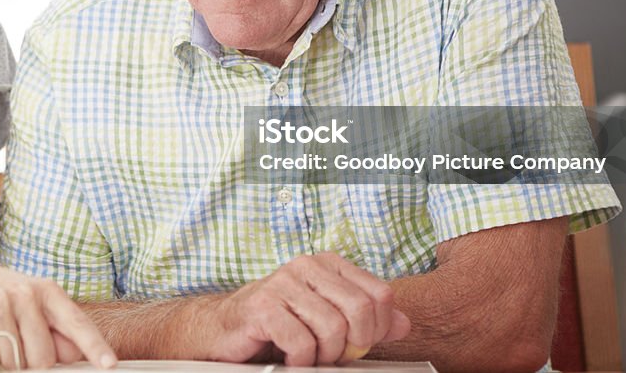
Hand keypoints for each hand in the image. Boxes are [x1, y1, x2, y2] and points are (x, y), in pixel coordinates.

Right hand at [0, 261, 115, 368]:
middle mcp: (25, 292)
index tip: (109, 364)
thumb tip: (73, 354)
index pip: (77, 322)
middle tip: (15, 347)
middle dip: (31, 365)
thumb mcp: (27, 305)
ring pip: (15, 361)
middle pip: (43, 357)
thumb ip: (52, 328)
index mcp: (46, 290)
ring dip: (4, 363)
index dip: (95, 347)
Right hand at [206, 253, 409, 365]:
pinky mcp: (262, 306)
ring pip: (333, 329)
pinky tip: (287, 356)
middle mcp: (305, 265)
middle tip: (332, 356)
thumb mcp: (327, 320)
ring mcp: (282, 282)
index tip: (357, 344)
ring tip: (306, 356)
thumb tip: (403, 323)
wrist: (223, 330)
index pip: (380, 294)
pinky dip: (299, 361)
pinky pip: (302, 343)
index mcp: (327, 264)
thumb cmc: (276, 324)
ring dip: (323, 356)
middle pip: (359, 310)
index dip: (377, 329)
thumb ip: (367, 320)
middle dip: (352, 345)